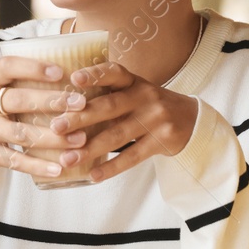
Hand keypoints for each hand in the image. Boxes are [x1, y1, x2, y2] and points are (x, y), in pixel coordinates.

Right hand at [0, 57, 87, 179]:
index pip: (6, 67)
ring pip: (19, 134)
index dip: (33, 68)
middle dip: (51, 102)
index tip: (60, 72)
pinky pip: (14, 161)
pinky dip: (38, 166)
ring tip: (79, 139)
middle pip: (17, 100)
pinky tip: (59, 169)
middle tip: (80, 104)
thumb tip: (71, 75)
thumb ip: (22, 81)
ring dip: (53, 138)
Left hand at [46, 63, 198, 182]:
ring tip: (68, 158)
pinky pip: (133, 156)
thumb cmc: (149, 106)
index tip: (73, 79)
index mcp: (134, 82)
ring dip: (90, 149)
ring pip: (118, 135)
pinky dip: (112, 167)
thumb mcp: (135, 92)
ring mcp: (155, 119)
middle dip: (81, 118)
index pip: (114, 73)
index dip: (94, 74)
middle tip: (56, 127)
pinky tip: (94, 175)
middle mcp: (145, 97)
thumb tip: (65, 109)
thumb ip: (109, 97)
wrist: (191, 120)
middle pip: (110, 107)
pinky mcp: (162, 141)